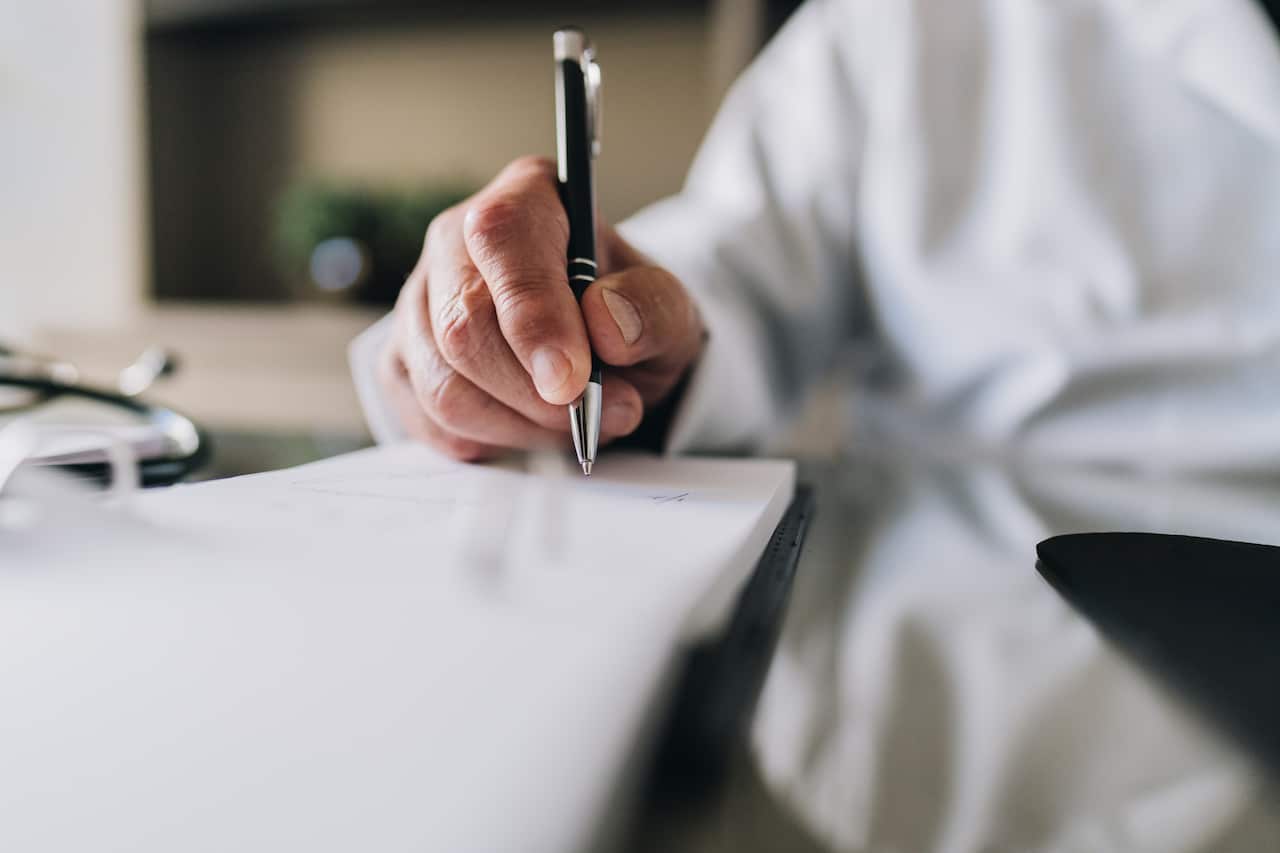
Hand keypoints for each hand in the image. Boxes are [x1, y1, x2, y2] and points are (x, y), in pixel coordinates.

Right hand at [378, 156, 704, 460]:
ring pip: (442, 382)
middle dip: (533, 391)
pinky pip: (428, 417)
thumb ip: (653, 308)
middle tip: (592, 413)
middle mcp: (457, 237)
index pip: (504, 239)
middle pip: (464, 323)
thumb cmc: (630, 320)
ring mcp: (418, 299)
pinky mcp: (401, 359)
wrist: (605, 355)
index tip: (572, 380)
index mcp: (530, 198)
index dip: (533, 316)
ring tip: (571, 422)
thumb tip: (606, 322)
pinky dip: (488, 440)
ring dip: (517, 424)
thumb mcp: (670, 311)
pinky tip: (529, 427)